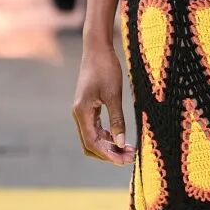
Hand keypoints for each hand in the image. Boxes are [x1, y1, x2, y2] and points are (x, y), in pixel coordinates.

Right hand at [72, 43, 136, 165]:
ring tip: (129, 150)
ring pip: (93, 138)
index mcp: (82, 112)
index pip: (92, 143)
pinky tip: (121, 138)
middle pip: (91, 144)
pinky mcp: (88, 107)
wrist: (97, 49)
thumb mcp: (114, 95)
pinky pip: (96, 128)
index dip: (108, 155)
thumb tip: (121, 143)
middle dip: (109, 153)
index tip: (124, 161)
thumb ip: (117, 120)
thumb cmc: (106, 69)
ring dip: (109, 146)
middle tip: (130, 157)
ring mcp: (82, 111)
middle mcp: (79, 114)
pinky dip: (107, 136)